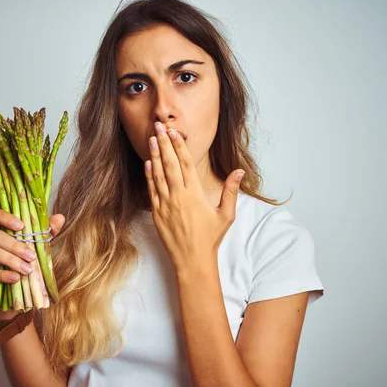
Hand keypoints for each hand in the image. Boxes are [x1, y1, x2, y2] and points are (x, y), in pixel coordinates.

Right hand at [0, 207, 64, 318]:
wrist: (11, 290)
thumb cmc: (21, 262)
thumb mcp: (35, 245)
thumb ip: (45, 231)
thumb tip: (60, 218)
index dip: (4, 217)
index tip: (21, 226)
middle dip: (15, 246)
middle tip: (31, 256)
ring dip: (11, 260)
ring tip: (26, 269)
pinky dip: (3, 274)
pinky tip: (15, 278)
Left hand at [144, 121, 244, 274]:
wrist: (192, 260)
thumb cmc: (210, 238)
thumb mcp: (226, 215)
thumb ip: (231, 191)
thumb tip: (239, 171)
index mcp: (195, 194)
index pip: (185, 163)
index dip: (178, 146)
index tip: (173, 132)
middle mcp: (178, 196)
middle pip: (169, 164)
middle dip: (163, 143)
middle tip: (158, 126)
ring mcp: (165, 204)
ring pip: (158, 175)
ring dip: (154, 155)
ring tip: (151, 139)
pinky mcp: (157, 213)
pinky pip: (152, 190)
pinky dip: (149, 176)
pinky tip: (147, 164)